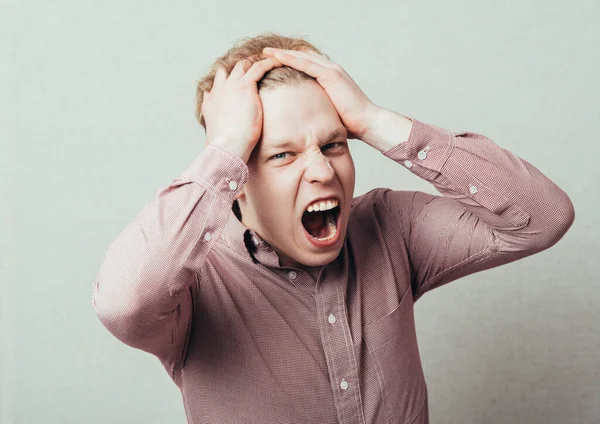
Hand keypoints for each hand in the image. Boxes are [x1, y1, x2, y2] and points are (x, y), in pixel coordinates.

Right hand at [202, 56, 283, 162]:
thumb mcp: (216, 137)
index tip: (237, 80)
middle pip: (229, 69)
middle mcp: (219, 90)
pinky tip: (278, 62)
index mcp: (211, 102)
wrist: (228, 145)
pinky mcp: (245, 86)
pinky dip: (268, 63)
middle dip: (240, 66)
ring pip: (243, 64)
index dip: (226, 79)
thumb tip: (214, 142)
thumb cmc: (225, 147)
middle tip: (254, 66)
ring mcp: (231, 86)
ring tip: (268, 60)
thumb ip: (217, 133)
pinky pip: (258, 67)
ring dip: (255, 61)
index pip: (217, 84)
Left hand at [261, 47, 378, 139]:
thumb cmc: (351, 123)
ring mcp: (331, 70)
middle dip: (282, 55)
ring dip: (282, 54)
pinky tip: (276, 57)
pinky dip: (290, 59)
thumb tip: (305, 121)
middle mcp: (331, 70)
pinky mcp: (331, 75)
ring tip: (265, 52)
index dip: (288, 62)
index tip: (272, 64)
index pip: (306, 65)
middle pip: (301, 57)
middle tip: (264, 53)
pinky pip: (306, 64)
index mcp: (330, 78)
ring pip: (301, 57)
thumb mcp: (329, 113)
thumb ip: (318, 110)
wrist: (367, 123)